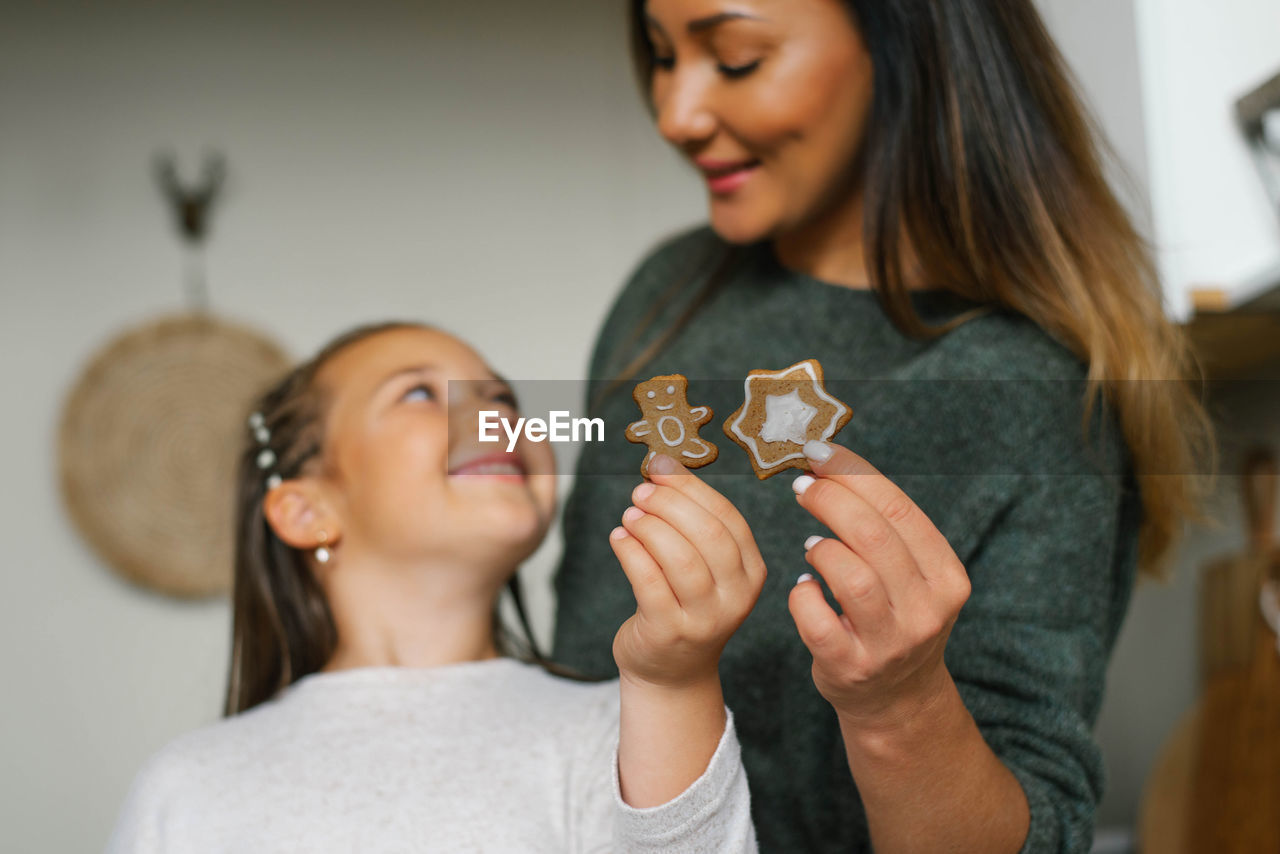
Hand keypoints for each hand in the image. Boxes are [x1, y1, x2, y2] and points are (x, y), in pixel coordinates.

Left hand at [610, 453, 766, 688]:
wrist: (672, 672)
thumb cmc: (683, 605)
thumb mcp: (705, 567)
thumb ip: (692, 522)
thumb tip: (662, 465)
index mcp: (752, 573)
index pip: (727, 517)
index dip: (691, 486)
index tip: (660, 465)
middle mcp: (736, 597)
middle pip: (708, 534)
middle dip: (670, 503)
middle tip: (641, 491)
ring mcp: (705, 619)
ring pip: (681, 558)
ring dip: (649, 527)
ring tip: (629, 515)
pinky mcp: (669, 632)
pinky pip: (649, 582)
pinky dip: (630, 552)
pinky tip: (619, 538)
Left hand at [787, 440, 970, 732]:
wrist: (896, 698)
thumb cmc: (894, 616)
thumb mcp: (910, 574)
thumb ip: (883, 526)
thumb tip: (827, 463)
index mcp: (946, 576)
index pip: (899, 509)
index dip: (853, 473)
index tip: (819, 451)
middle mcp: (927, 610)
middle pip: (873, 537)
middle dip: (829, 500)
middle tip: (802, 486)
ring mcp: (890, 643)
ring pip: (851, 577)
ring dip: (821, 549)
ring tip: (811, 545)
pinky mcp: (852, 666)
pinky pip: (817, 620)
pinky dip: (802, 596)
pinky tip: (804, 589)